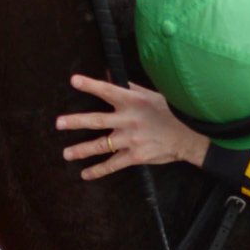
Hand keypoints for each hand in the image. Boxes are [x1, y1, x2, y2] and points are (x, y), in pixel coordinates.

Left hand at [57, 74, 209, 179]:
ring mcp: (131, 139)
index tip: (74, 81)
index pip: (108, 91)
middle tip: (59, 123)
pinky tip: (86, 174)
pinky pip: (113, 164)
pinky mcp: (136, 156)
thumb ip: (129, 86)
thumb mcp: (152, 95)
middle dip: (76, 122)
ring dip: (81, 150)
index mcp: (133, 101)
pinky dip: (98, 170)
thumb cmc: (171, 112)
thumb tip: (109, 75)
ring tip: (67, 153)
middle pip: (97, 120)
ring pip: (101, 145)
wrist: (190, 136)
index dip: (91, 85)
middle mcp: (129, 120)